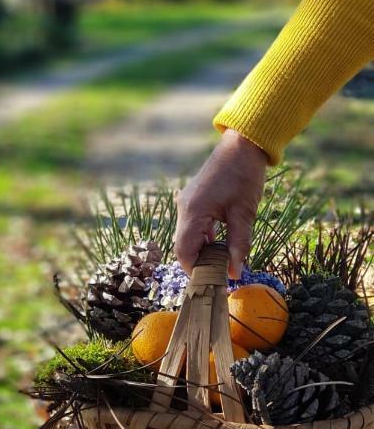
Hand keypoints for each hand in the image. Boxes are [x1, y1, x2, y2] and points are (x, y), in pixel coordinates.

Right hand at [175, 129, 267, 277]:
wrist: (243, 145)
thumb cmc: (244, 176)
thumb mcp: (244, 214)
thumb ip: (238, 245)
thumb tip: (235, 273)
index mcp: (193, 212)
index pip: (184, 253)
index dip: (195, 271)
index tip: (213, 283)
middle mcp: (184, 209)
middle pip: (183, 247)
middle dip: (199, 264)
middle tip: (220, 276)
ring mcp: (187, 203)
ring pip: (188, 237)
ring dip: (203, 252)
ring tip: (222, 264)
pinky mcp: (194, 200)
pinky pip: (193, 227)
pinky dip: (204, 239)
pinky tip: (220, 246)